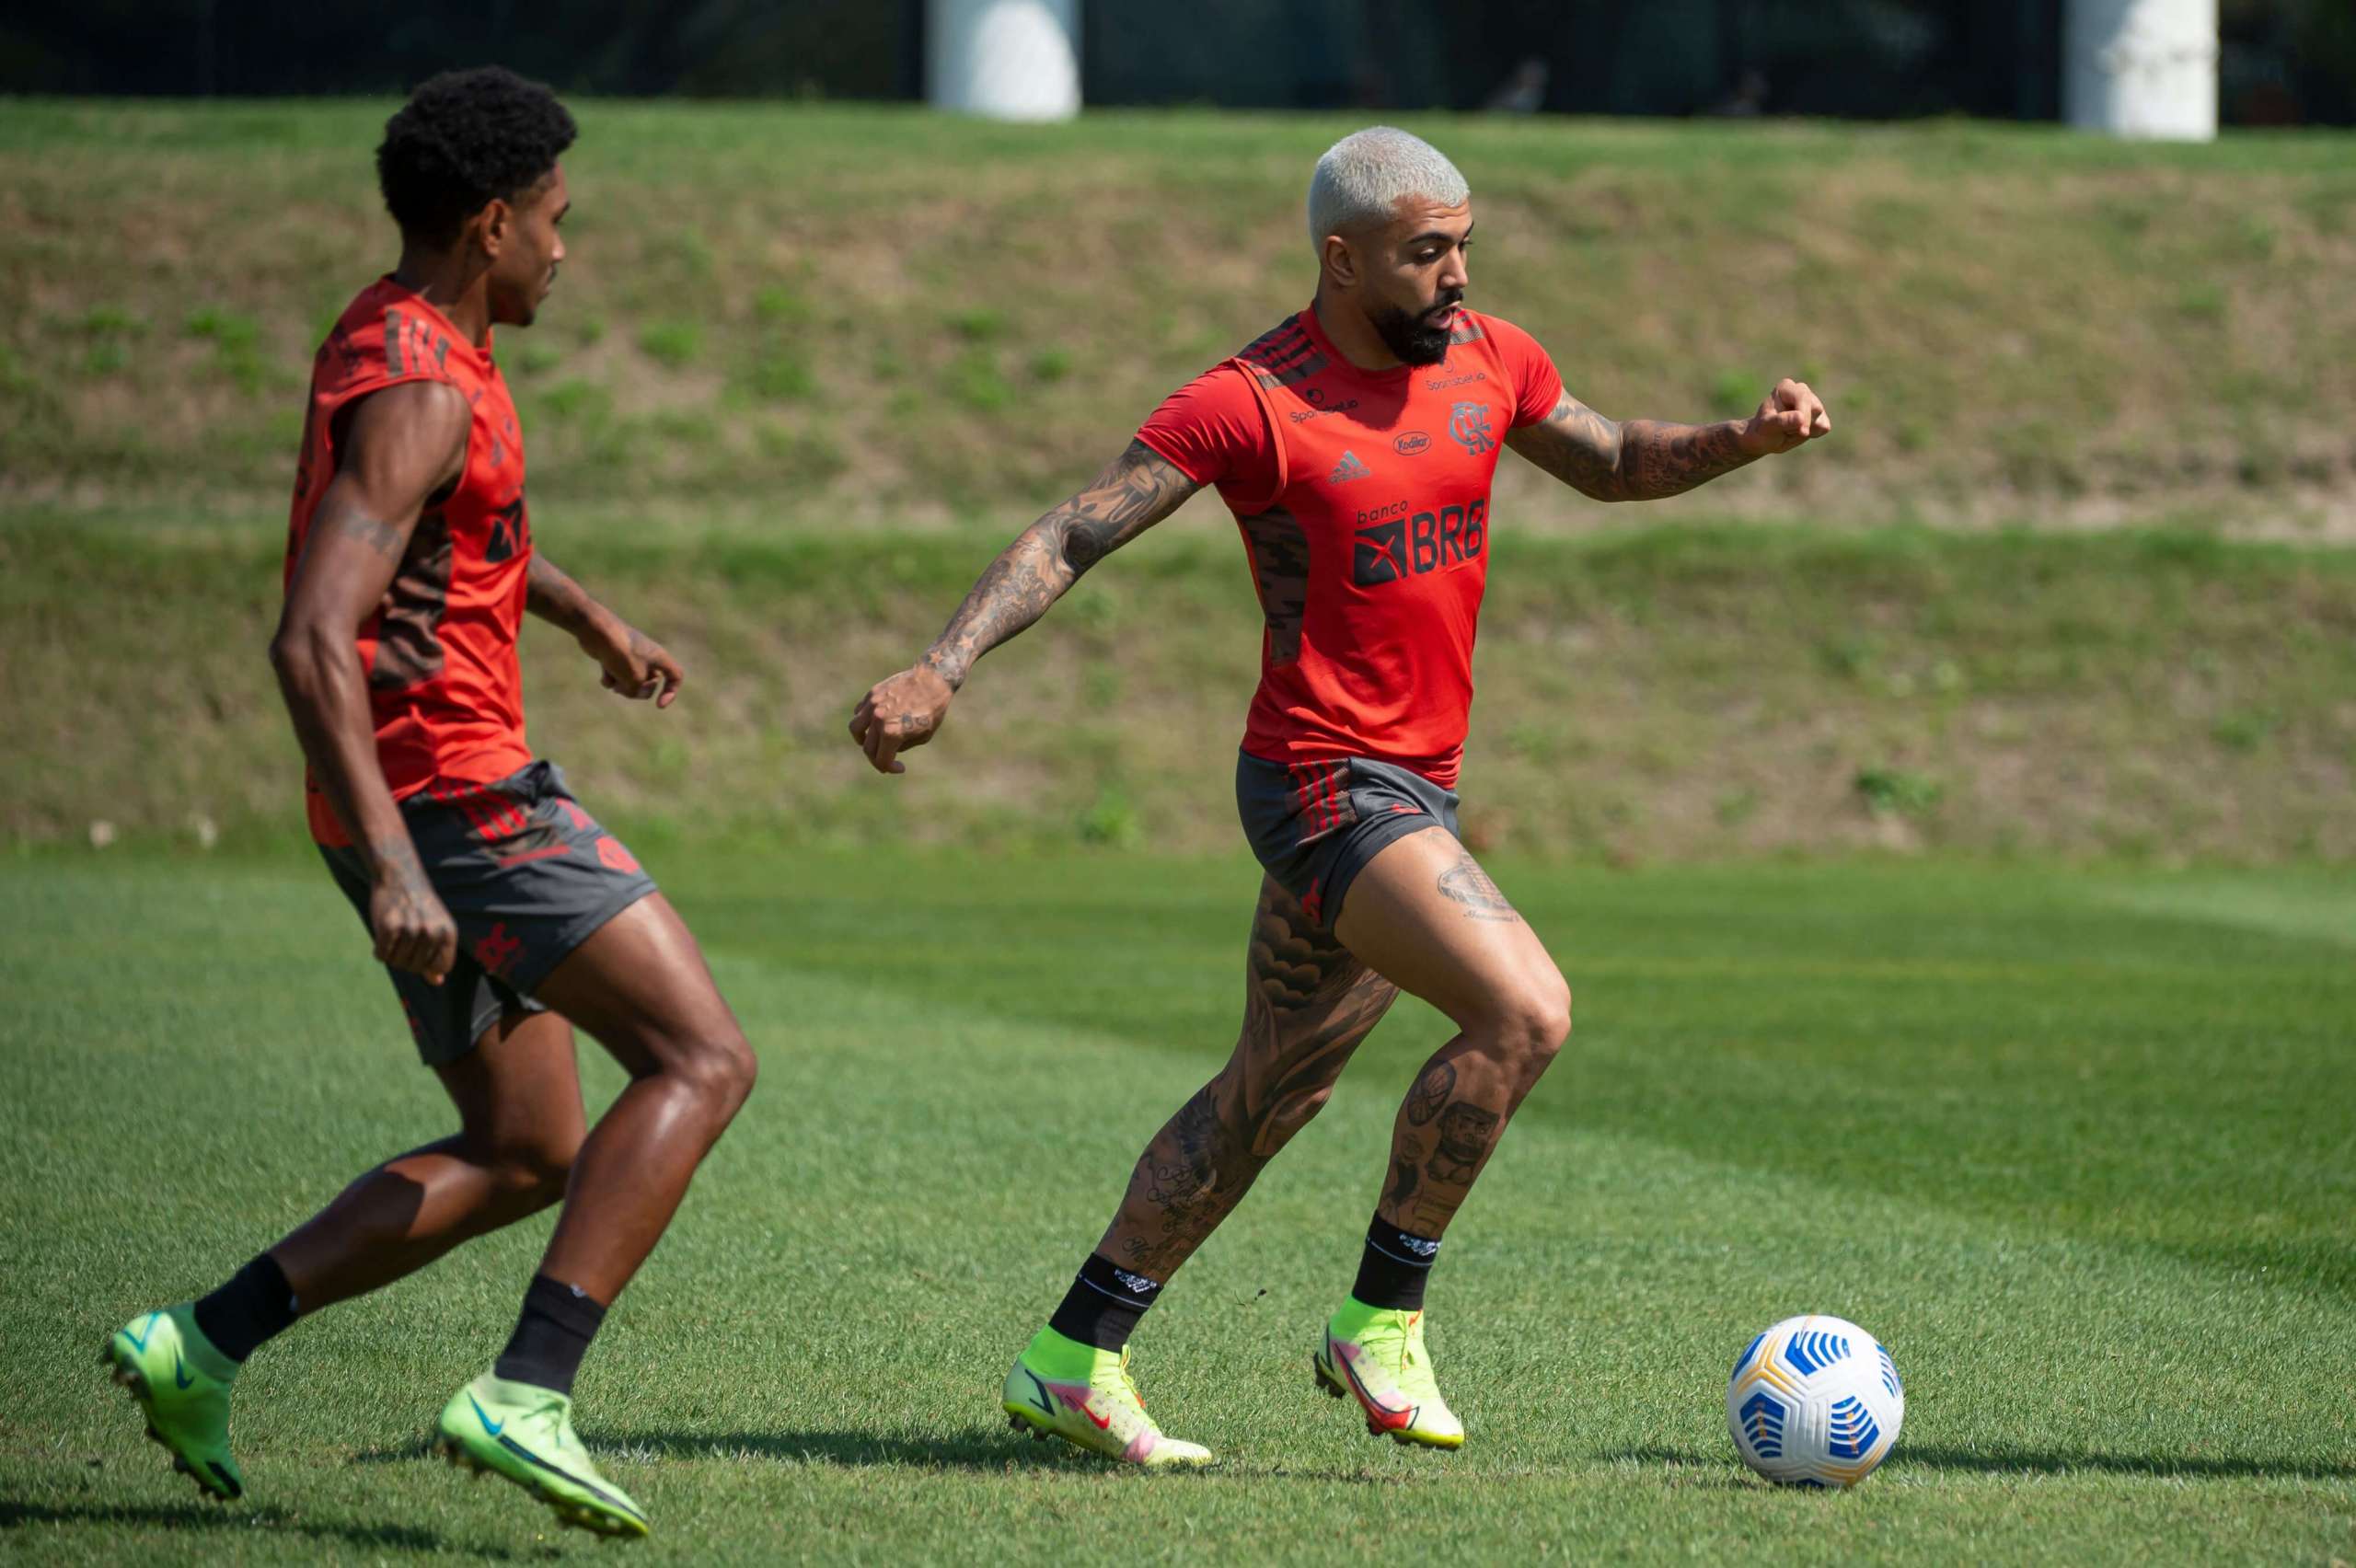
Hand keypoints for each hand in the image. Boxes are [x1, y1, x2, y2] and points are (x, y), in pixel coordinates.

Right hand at [370, 866, 456, 985]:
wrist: (400, 877)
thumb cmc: (419, 906)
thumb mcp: (436, 927)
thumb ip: (438, 955)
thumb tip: (437, 982)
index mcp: (448, 933)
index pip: (442, 967)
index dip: (429, 964)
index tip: (421, 951)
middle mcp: (432, 932)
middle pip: (416, 968)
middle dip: (406, 959)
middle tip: (403, 939)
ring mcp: (411, 929)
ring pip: (397, 963)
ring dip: (391, 954)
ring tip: (394, 935)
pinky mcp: (389, 927)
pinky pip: (381, 955)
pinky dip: (378, 950)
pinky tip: (382, 935)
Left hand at [582, 619, 683, 708]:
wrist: (596, 630)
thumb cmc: (620, 653)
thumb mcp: (634, 679)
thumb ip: (638, 691)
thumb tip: (630, 691)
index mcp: (659, 657)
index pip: (675, 676)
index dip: (671, 692)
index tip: (658, 705)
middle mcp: (647, 656)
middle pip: (649, 682)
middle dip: (637, 690)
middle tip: (625, 688)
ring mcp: (630, 656)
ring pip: (631, 680)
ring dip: (622, 685)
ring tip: (613, 679)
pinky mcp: (615, 656)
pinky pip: (617, 674)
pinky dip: (610, 677)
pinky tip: (603, 670)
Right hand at [849, 664, 953, 774]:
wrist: (933, 680)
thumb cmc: (932, 710)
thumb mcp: (923, 736)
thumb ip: (902, 745)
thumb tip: (890, 749)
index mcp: (891, 733)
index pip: (881, 760)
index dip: (890, 768)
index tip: (899, 768)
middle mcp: (878, 720)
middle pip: (868, 748)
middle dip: (877, 758)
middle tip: (886, 760)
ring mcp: (873, 705)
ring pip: (855, 728)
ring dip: (862, 739)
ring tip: (871, 741)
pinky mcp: (872, 694)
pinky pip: (860, 711)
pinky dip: (864, 720)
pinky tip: (875, 722)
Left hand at [1739, 378, 1831, 455]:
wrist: (1764, 439)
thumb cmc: (1763, 431)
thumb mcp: (1768, 427)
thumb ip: (1783, 421)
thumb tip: (1801, 417)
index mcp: (1786, 387)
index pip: (1803, 398)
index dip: (1805, 415)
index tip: (1802, 432)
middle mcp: (1801, 390)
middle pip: (1816, 408)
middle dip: (1804, 424)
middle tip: (1786, 431)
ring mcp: (1811, 402)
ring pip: (1820, 419)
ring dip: (1807, 430)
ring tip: (1790, 431)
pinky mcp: (1818, 414)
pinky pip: (1824, 427)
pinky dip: (1813, 434)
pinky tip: (1798, 433)